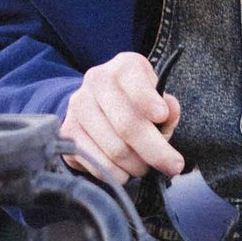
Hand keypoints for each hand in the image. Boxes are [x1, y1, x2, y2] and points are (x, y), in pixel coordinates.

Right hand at [61, 51, 183, 180]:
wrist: (97, 104)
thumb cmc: (136, 102)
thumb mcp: (157, 96)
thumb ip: (168, 106)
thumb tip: (169, 113)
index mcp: (124, 67)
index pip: (135, 83)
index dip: (149, 101)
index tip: (162, 116)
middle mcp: (97, 81)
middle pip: (127, 124)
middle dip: (155, 151)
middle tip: (173, 166)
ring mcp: (78, 106)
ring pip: (114, 148)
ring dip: (137, 165)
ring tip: (146, 166)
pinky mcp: (68, 131)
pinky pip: (97, 163)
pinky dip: (117, 174)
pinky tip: (126, 171)